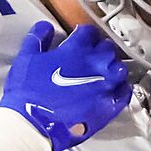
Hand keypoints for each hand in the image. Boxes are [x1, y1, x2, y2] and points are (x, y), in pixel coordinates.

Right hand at [0, 23, 134, 150]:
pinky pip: (124, 92)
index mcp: (75, 50)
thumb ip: (38, 38)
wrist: (33, 124)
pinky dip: (121, 88)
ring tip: (104, 72)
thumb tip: (45, 27)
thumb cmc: (28, 93)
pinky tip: (114, 88)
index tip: (82, 38)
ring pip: (119, 68)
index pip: (89, 32)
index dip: (85, 34)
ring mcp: (105, 86)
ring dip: (112, 67)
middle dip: (101, 49)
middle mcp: (94, 65)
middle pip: (108, 48)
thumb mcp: (26, 57)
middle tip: (93, 55)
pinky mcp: (109, 107)